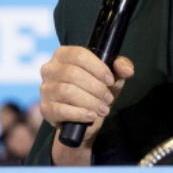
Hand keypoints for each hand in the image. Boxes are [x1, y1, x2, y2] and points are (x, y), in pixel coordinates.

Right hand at [39, 46, 133, 164]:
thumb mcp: (111, 77)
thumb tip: (126, 69)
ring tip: (103, 109)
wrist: (84, 118)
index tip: (110, 80)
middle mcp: (50, 69)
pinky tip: (91, 116)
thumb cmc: (96, 91)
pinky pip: (60, 110)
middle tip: (108, 98)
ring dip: (89, 101)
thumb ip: (121, 68)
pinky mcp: (45, 108)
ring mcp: (45, 89)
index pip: (78, 54)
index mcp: (63, 55)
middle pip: (72, 74)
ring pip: (67, 91)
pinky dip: (79, 114)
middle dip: (96, 88)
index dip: (97, 67)